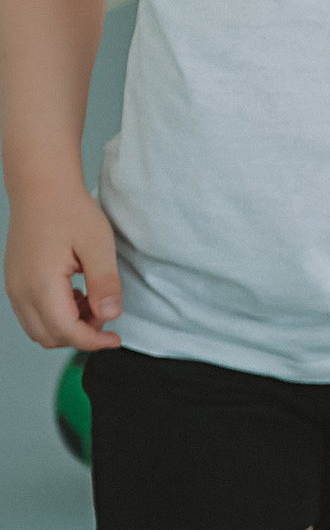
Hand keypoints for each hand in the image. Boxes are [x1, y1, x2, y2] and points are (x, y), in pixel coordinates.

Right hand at [3, 181, 122, 350]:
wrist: (42, 188)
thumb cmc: (70, 211)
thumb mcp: (98, 245)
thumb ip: (104, 283)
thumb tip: (110, 316)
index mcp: (41, 284)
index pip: (66, 331)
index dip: (93, 341)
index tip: (116, 340)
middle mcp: (20, 291)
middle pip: (48, 337)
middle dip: (81, 336)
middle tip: (106, 315)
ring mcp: (14, 288)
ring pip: (38, 329)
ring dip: (67, 327)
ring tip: (93, 301)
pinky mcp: (15, 282)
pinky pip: (32, 314)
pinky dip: (55, 316)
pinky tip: (77, 295)